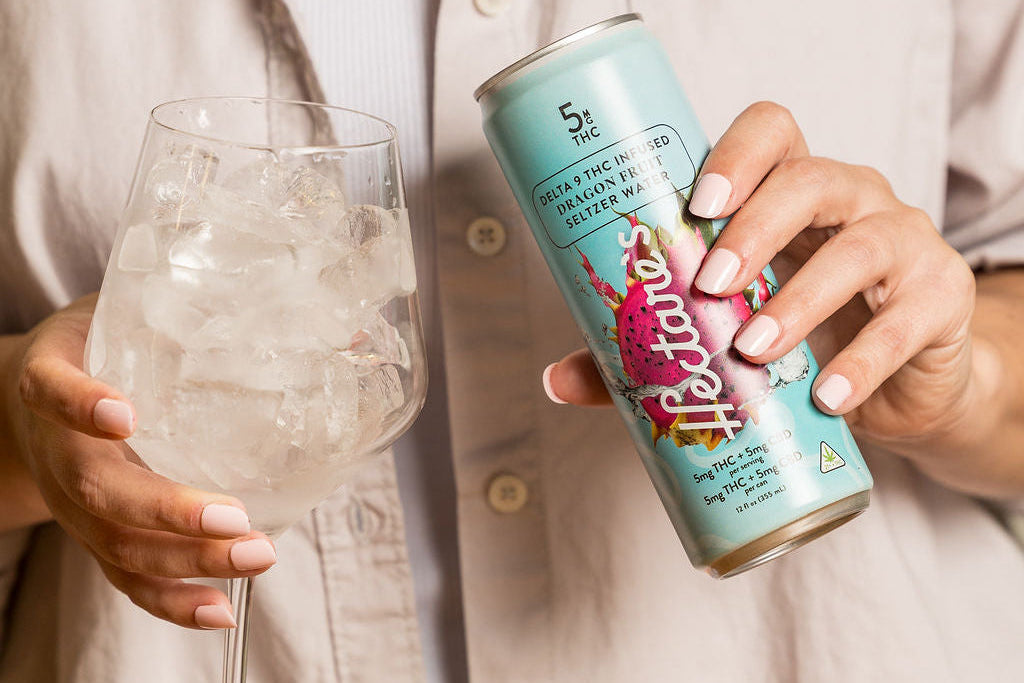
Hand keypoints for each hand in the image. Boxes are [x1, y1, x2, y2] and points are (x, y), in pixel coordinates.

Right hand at [7, 294, 276, 628]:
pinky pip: (126, 579)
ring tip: (254, 557)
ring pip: (116, 544)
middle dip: (167, 510)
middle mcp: (57, 450)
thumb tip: (346, 330)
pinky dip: (171, 601)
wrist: (27, 402)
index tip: (125, 414)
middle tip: (233, 518)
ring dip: (186, 560)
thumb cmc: (100, 347)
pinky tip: (220, 610)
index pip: (53, 391)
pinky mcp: (93, 537)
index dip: (81, 406)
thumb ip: (210, 311)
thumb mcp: (131, 312)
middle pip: (100, 490)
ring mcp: (72, 503)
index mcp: (55, 382)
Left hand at [546, 101, 977, 461]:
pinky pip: (909, 319)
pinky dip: (865, 359)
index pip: (772, 133)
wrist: (896, 383)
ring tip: (753, 347)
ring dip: (800, 297)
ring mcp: (903, 243)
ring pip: (861, 244)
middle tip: (708, 285)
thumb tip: (555, 379)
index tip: (695, 202)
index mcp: (789, 193)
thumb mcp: (726, 335)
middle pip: (811, 178)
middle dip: (754, 228)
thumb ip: (650, 350)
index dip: (736, 154)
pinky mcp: (940, 299)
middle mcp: (850, 201)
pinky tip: (828, 395)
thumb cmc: (800, 338)